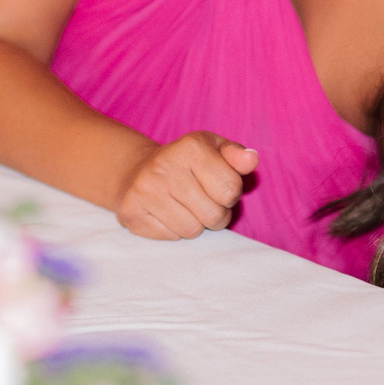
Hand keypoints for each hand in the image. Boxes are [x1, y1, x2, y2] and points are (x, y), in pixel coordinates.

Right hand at [114, 132, 257, 240]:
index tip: (216, 186)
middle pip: (214, 215)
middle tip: (202, 200)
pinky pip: (171, 237)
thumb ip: (237, 156)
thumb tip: (251, 159)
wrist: (136, 171)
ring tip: (185, 207)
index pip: (231, 190)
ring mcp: (145, 190)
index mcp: (191, 147)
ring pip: (192, 230)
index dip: (230, 194)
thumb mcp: (214, 151)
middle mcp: (164, 165)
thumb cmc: (186, 164)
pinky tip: (166, 213)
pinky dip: (174, 231)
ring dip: (195, 224)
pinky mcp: (132, 212)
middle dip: (215, 213)